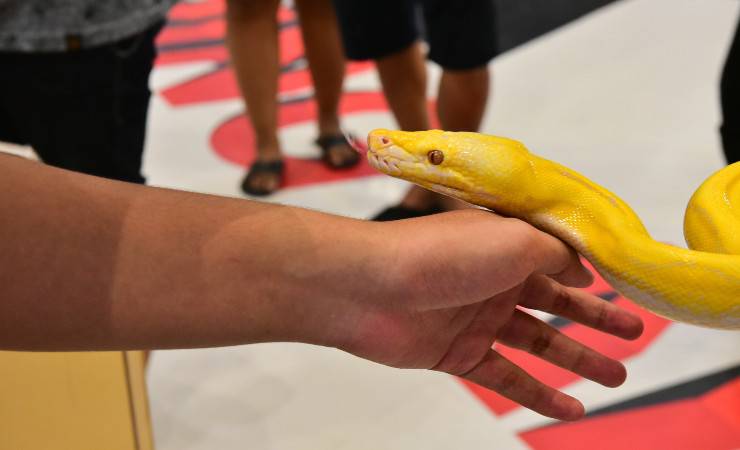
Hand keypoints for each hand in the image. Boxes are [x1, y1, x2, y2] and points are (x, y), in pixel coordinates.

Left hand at [335, 210, 643, 420]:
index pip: (556, 259)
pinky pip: (506, 377)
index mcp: (505, 244)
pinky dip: (538, 393)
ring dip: (577, 360)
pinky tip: (571, 408)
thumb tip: (583, 268)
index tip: (622, 286)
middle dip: (595, 319)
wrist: (371, 288)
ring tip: (617, 377)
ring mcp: (476, 318)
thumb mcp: (514, 240)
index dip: (589, 274)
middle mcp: (492, 279)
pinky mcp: (458, 354)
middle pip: (554, 302)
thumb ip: (555, 254)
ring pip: (537, 342)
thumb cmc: (442, 254)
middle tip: (635, 333)